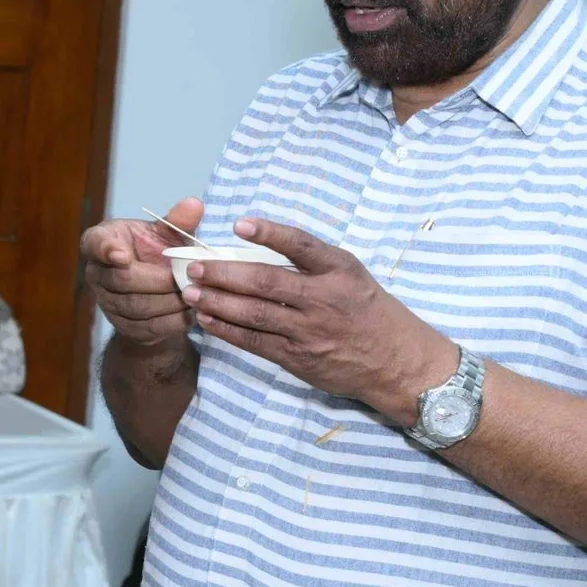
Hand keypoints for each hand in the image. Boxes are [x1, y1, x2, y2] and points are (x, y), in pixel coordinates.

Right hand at [82, 198, 203, 352]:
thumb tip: (194, 204)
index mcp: (101, 241)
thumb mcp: (166, 233)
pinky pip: (146, 327)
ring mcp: (106, 302)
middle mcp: (96, 273)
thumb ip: (178, 221)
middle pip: (123, 280)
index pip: (95, 243)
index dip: (106, 249)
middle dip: (160, 280)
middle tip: (187, 277)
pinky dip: (172, 321)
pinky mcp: (123, 326)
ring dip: (169, 302)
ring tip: (194, 294)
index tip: (122, 254)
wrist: (157, 290)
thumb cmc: (157, 251)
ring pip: (137, 306)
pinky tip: (190, 313)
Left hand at [180, 217, 458, 426]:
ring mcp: (309, 330)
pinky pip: (255, 342)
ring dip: (217, 301)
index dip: (269, 233)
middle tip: (194, 266)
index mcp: (339, 270)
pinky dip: (227, 330)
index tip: (239, 224)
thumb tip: (258, 249)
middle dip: (224, 273)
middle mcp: (323, 298)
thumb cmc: (369, 312)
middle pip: (265, 282)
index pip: (301, 245)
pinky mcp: (298, 358)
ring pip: (254, 314)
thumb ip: (312, 263)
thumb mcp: (352, 275)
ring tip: (190, 292)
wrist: (397, 362)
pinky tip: (207, 319)